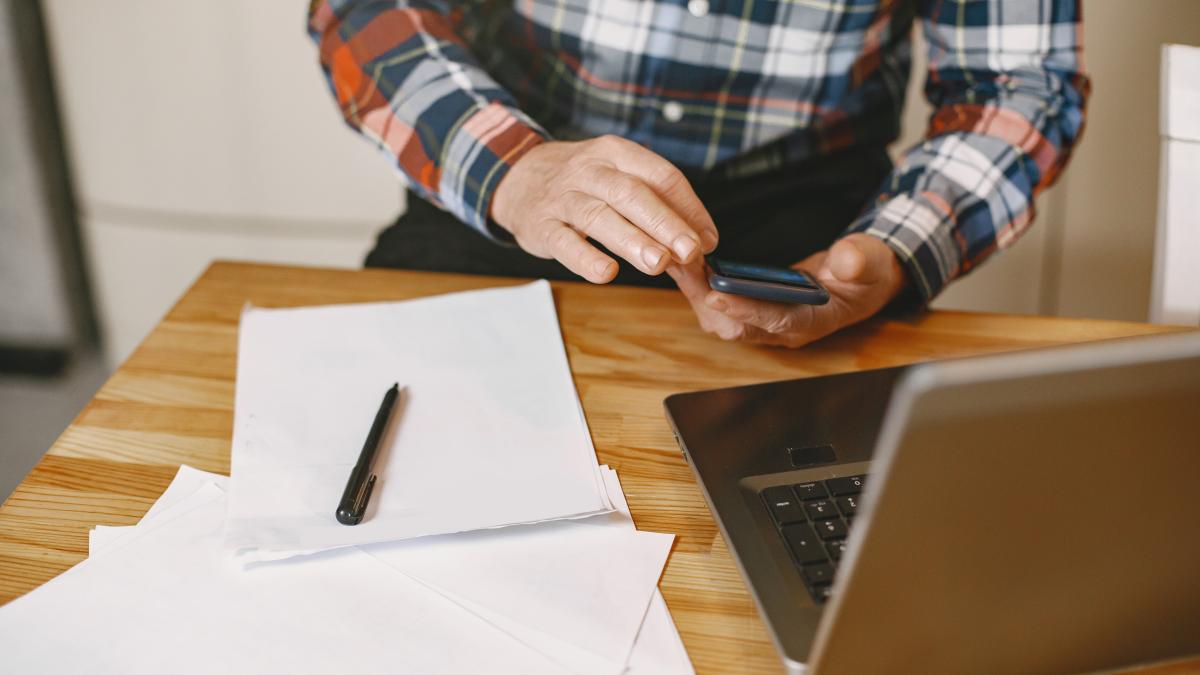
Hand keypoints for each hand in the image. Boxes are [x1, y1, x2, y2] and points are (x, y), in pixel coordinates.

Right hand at [490, 135, 718, 282]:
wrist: (518, 178)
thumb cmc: (582, 183)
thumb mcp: (616, 175)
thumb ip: (655, 203)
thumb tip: (700, 241)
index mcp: (616, 153)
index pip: (660, 175)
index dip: (688, 207)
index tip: (708, 239)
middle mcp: (589, 170)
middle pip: (632, 193)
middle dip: (664, 223)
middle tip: (690, 251)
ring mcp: (563, 197)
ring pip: (599, 216)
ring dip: (632, 240)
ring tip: (658, 263)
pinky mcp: (541, 226)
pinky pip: (563, 242)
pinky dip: (585, 258)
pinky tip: (606, 273)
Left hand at [667, 234, 906, 347]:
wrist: (860, 278)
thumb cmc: (866, 273)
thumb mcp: (870, 263)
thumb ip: (859, 262)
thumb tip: (845, 261)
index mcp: (811, 322)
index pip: (774, 321)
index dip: (745, 310)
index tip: (717, 294)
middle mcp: (781, 329)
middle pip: (734, 326)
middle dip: (705, 298)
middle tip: (683, 268)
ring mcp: (764, 321)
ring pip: (719, 318)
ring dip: (695, 292)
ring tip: (676, 260)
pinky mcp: (752, 309)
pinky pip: (718, 304)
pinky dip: (699, 285)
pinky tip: (684, 262)